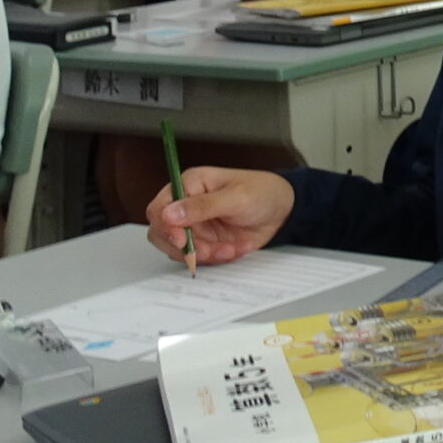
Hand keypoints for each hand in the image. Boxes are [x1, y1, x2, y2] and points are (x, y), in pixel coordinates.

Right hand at [146, 166, 295, 267]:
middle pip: (162, 233)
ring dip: (203, 254)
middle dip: (184, 247)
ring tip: (228, 249)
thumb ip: (203, 206)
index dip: (165, 227)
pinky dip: (215, 257)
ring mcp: (194, 225)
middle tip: (207, 251)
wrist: (284, 211)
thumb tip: (169, 213)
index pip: (159, 208)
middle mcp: (186, 205)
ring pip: (179, 249)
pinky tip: (234, 249)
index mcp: (190, 185)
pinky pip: (198, 257)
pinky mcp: (204, 241)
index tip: (181, 240)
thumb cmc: (263, 192)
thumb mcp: (236, 197)